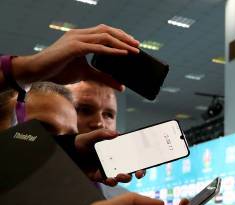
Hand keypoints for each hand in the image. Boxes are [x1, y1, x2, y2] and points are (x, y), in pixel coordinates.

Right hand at [11, 24, 138, 90]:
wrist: (38, 71)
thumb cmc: (59, 70)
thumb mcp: (86, 74)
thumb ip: (104, 78)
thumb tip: (121, 86)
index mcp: (81, 37)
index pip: (104, 31)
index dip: (120, 35)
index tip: (133, 43)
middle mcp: (80, 34)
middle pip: (107, 30)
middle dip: (124, 37)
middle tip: (138, 45)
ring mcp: (76, 39)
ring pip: (104, 37)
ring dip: (122, 43)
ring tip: (134, 50)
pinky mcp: (74, 47)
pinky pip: (97, 47)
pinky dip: (112, 50)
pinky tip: (123, 54)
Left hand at [74, 129, 144, 185]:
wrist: (68, 154)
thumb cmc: (81, 143)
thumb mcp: (90, 136)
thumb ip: (101, 134)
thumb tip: (115, 134)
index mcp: (118, 150)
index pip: (135, 156)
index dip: (143, 161)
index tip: (145, 163)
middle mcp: (117, 161)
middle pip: (133, 168)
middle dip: (139, 172)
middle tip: (138, 174)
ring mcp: (110, 170)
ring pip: (123, 177)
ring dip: (125, 178)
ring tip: (121, 176)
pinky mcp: (102, 178)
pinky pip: (110, 182)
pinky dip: (112, 182)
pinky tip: (109, 179)